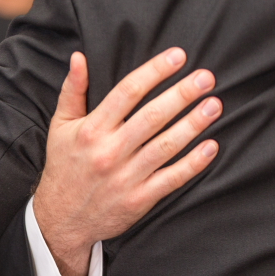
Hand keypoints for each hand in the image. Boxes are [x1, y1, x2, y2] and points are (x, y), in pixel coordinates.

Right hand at [35, 48, 221, 275]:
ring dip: (193, 124)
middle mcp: (109, 151)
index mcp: (92, 129)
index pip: (127, 92)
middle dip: (182, 94)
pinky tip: (211, 146)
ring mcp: (126, 177)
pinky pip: (171, 179)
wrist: (61, 218)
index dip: (155, 71)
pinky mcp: (139, 199)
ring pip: (165, 146)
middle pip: (152, 116)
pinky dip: (193, 163)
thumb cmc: (64, 166)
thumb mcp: (60, 125)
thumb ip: (72, 90)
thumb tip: (79, 57)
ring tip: (214, 105)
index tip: (178, 57)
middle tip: (206, 78)